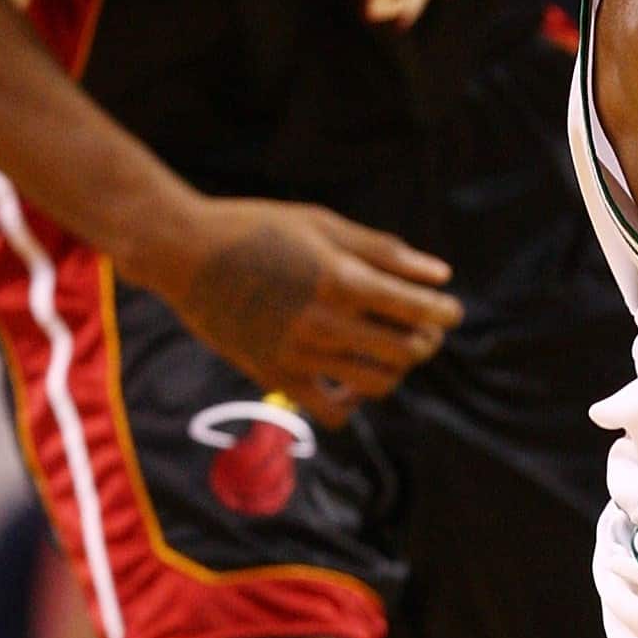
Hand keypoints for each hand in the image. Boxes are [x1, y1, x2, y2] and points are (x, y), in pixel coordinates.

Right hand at [139, 199, 464, 426]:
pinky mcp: (274, 377)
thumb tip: (441, 274)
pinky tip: (351, 377)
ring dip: (395, 370)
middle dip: (425, 342)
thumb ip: (385, 251)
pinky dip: (354, 402)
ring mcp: (298, 355)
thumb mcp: (325, 225)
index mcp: (342, 279)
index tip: (452, 312)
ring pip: (376, 384)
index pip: (417, 309)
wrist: (185, 254)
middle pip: (405, 352)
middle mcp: (324, 323)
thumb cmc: (259, 227)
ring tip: (390, 350)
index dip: (446, 313)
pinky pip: (332, 412)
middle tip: (423, 329)